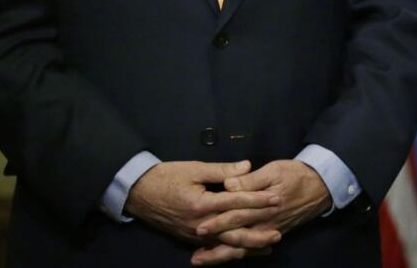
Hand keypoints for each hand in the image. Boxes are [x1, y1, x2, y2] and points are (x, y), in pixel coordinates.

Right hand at [123, 160, 280, 258]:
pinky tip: (243, 251)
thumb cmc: (166, 177)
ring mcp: (194, 234)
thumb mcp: (194, 169)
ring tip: (267, 247)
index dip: (258, 201)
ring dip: (247, 247)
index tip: (276, 199)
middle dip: (257, 234)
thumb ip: (222, 170)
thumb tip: (247, 167)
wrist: (138, 193)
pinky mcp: (190, 238)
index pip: (236, 203)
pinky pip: (214, 247)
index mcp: (202, 204)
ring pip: (225, 245)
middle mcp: (200, 224)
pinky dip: (230, 250)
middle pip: (234, 233)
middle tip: (278, 234)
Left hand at [191, 160, 332, 264]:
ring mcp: (270, 230)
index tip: (199, 227)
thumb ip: (251, 180)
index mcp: (263, 206)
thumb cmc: (296, 174)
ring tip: (205, 260)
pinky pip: (255, 248)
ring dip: (224, 255)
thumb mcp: (274, 170)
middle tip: (196, 256)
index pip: (236, 215)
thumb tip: (229, 185)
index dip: (218, 222)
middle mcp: (266, 223)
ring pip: (244, 248)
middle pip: (237, 239)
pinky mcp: (274, 232)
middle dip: (216, 247)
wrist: (321, 186)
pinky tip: (228, 256)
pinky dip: (240, 254)